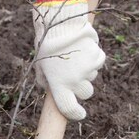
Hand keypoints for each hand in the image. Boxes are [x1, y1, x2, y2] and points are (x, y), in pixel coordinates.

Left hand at [33, 1, 105, 119]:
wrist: (61, 24)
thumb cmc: (47, 46)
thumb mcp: (40, 67)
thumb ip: (45, 81)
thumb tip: (50, 89)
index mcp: (59, 86)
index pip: (69, 109)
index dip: (75, 114)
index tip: (79, 114)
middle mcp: (75, 82)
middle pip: (85, 93)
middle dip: (81, 87)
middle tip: (72, 73)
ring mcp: (88, 71)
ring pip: (91, 77)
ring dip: (85, 71)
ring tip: (75, 56)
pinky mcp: (97, 58)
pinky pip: (98, 63)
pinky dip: (93, 59)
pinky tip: (83, 49)